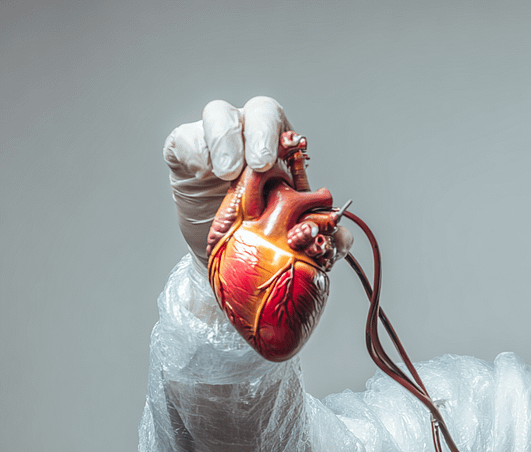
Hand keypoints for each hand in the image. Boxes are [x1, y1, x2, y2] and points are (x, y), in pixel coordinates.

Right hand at [163, 96, 351, 264]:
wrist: (221, 258)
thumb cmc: (260, 238)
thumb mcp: (293, 238)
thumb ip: (321, 235)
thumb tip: (342, 236)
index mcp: (283, 153)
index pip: (287, 130)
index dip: (287, 138)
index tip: (287, 159)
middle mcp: (252, 138)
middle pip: (259, 111)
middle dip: (261, 131)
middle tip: (259, 165)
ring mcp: (216, 142)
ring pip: (219, 114)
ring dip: (226, 138)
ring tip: (228, 172)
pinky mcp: (185, 152)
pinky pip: (186, 138)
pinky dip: (196, 150)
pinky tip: (204, 173)